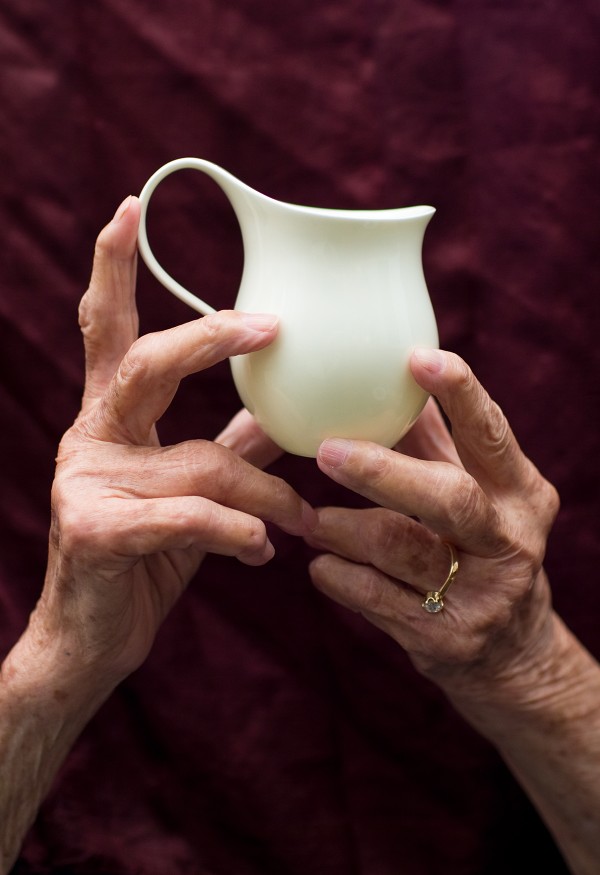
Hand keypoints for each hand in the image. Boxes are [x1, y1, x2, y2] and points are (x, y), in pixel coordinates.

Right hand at [27, 196, 314, 686]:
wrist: (91, 642)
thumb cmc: (145, 558)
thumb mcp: (189, 490)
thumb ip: (226, 447)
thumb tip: (276, 414)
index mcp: (109, 417)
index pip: (108, 329)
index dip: (114, 268)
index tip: (129, 207)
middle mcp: (89, 436)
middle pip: (143, 363)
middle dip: (207, 339)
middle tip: (266, 326)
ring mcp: (84, 482)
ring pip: (199, 461)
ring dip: (265, 489)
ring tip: (300, 519)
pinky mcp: (94, 531)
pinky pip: (187, 518)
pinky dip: (237, 529)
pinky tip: (262, 548)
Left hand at [305, 348, 559, 707]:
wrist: (510, 654)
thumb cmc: (479, 549)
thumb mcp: (475, 494)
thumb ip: (437, 443)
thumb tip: (390, 378)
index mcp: (521, 493)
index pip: (491, 434)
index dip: (460, 394)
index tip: (419, 358)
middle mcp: (510, 542)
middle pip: (448, 499)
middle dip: (381, 472)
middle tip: (326, 451)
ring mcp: (482, 596)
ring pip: (400, 550)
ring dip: (341, 529)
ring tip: (308, 519)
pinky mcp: (446, 639)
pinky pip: (374, 597)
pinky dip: (337, 574)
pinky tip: (320, 563)